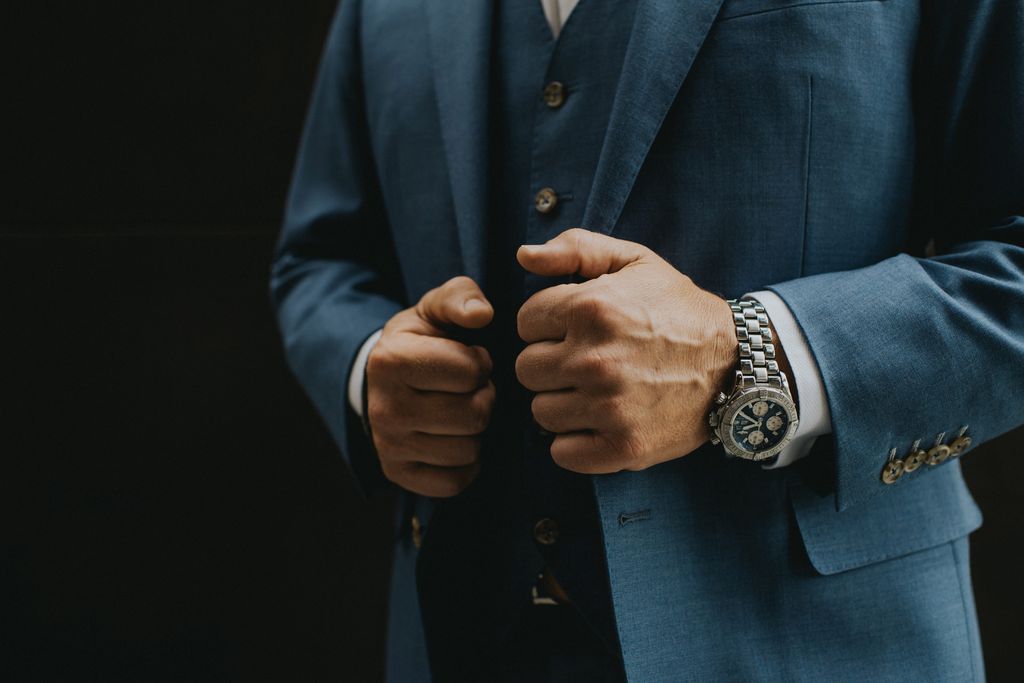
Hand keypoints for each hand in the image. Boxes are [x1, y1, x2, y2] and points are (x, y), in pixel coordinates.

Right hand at [366, 276, 495, 496]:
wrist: (387, 378)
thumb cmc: (425, 338)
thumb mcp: (437, 308)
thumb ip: (462, 297)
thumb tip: (482, 314)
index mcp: (391, 359)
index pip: (469, 370)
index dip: (479, 363)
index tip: (468, 359)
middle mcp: (384, 408)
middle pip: (473, 415)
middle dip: (482, 398)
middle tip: (468, 389)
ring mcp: (388, 446)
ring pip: (468, 450)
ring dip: (476, 431)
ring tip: (460, 410)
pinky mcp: (398, 474)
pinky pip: (456, 482)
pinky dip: (466, 464)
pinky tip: (454, 438)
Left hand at [514, 228, 736, 473]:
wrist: (737, 363)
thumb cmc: (678, 310)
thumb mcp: (634, 261)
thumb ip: (575, 248)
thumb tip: (524, 255)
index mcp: (590, 308)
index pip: (525, 322)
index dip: (548, 324)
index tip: (575, 329)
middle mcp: (594, 359)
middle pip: (527, 369)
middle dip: (551, 363)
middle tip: (585, 361)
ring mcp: (608, 407)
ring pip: (541, 411)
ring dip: (562, 402)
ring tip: (596, 391)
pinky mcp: (623, 445)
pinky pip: (562, 453)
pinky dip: (575, 443)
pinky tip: (599, 423)